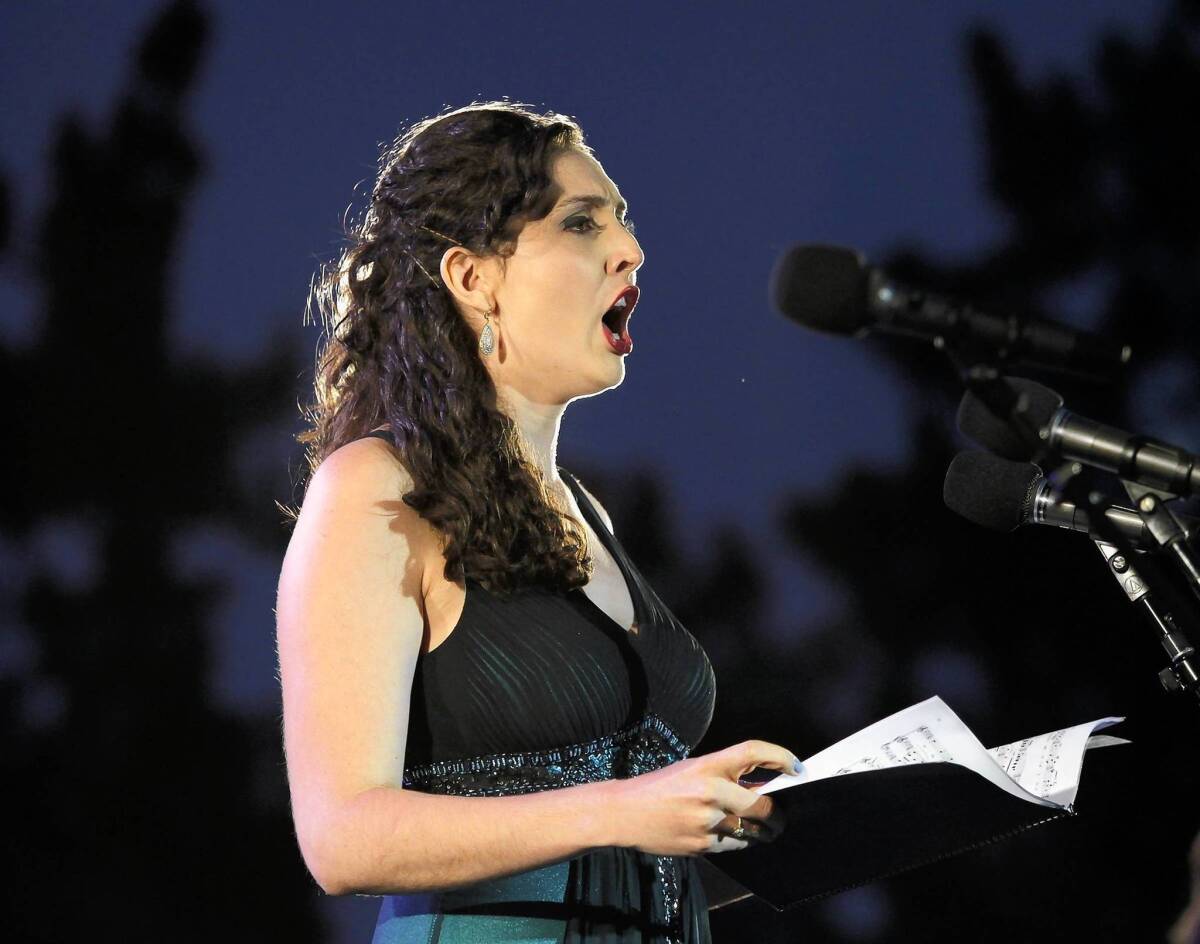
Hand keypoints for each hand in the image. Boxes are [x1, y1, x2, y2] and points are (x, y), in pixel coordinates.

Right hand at [601, 739, 797, 856]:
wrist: (623, 812)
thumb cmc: (659, 787)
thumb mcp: (691, 770)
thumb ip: (724, 778)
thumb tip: (760, 792)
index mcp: (707, 765)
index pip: (752, 752)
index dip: (780, 756)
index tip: (796, 768)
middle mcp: (710, 791)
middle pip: (762, 806)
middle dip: (776, 815)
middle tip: (780, 817)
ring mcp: (706, 821)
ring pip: (751, 831)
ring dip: (759, 832)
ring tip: (758, 829)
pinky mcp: (701, 844)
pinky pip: (732, 845)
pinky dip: (736, 841)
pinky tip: (727, 835)